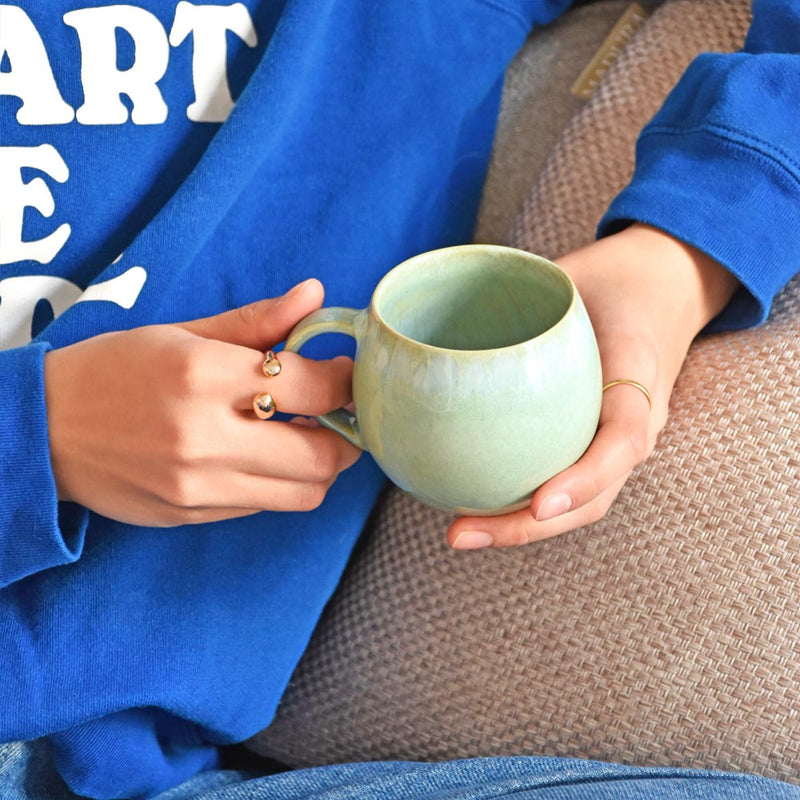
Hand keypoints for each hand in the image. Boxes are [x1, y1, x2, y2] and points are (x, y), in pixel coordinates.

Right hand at [45, 279, 361, 525]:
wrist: (42, 431)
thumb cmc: (113, 370)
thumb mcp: (182, 332)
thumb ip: (257, 320)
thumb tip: (317, 295)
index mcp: (203, 375)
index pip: (311, 387)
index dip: (343, 382)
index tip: (345, 374)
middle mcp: (204, 437)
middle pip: (321, 456)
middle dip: (347, 435)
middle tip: (340, 415)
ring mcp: (198, 485)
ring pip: (303, 493)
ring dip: (321, 465)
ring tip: (306, 436)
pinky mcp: (191, 515)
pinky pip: (265, 506)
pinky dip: (281, 482)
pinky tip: (265, 456)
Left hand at [448, 224, 739, 548]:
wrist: (657, 288)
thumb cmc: (613, 280)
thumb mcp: (579, 275)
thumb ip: (528, 293)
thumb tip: (441, 302)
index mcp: (639, 381)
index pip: (624, 439)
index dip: (586, 476)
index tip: (541, 501)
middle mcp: (633, 425)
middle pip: (593, 498)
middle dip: (528, 527)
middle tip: (460, 533)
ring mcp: (615, 442)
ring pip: (575, 504)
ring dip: (518, 526)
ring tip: (458, 532)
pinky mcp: (590, 442)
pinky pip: (558, 478)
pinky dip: (518, 499)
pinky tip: (470, 502)